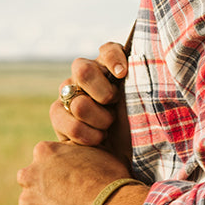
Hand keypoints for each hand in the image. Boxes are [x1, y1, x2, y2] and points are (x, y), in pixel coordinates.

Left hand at [17, 140, 130, 204]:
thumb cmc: (110, 178)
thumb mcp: (96, 150)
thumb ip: (76, 150)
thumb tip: (76, 151)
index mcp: (43, 151)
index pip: (44, 160)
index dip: (59, 171)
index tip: (73, 181)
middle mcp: (28, 175)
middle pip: (32, 184)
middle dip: (46, 191)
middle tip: (70, 200)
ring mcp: (28, 202)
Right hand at [52, 42, 131, 162]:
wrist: (123, 154)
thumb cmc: (137, 125)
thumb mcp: (146, 104)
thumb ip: (142, 82)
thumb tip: (135, 70)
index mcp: (110, 66)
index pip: (109, 50)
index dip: (114, 60)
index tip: (123, 75)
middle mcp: (86, 74)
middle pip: (83, 70)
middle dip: (103, 93)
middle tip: (113, 105)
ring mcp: (69, 92)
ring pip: (79, 103)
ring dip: (100, 120)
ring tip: (108, 127)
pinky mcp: (58, 113)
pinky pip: (68, 123)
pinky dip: (88, 136)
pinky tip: (98, 138)